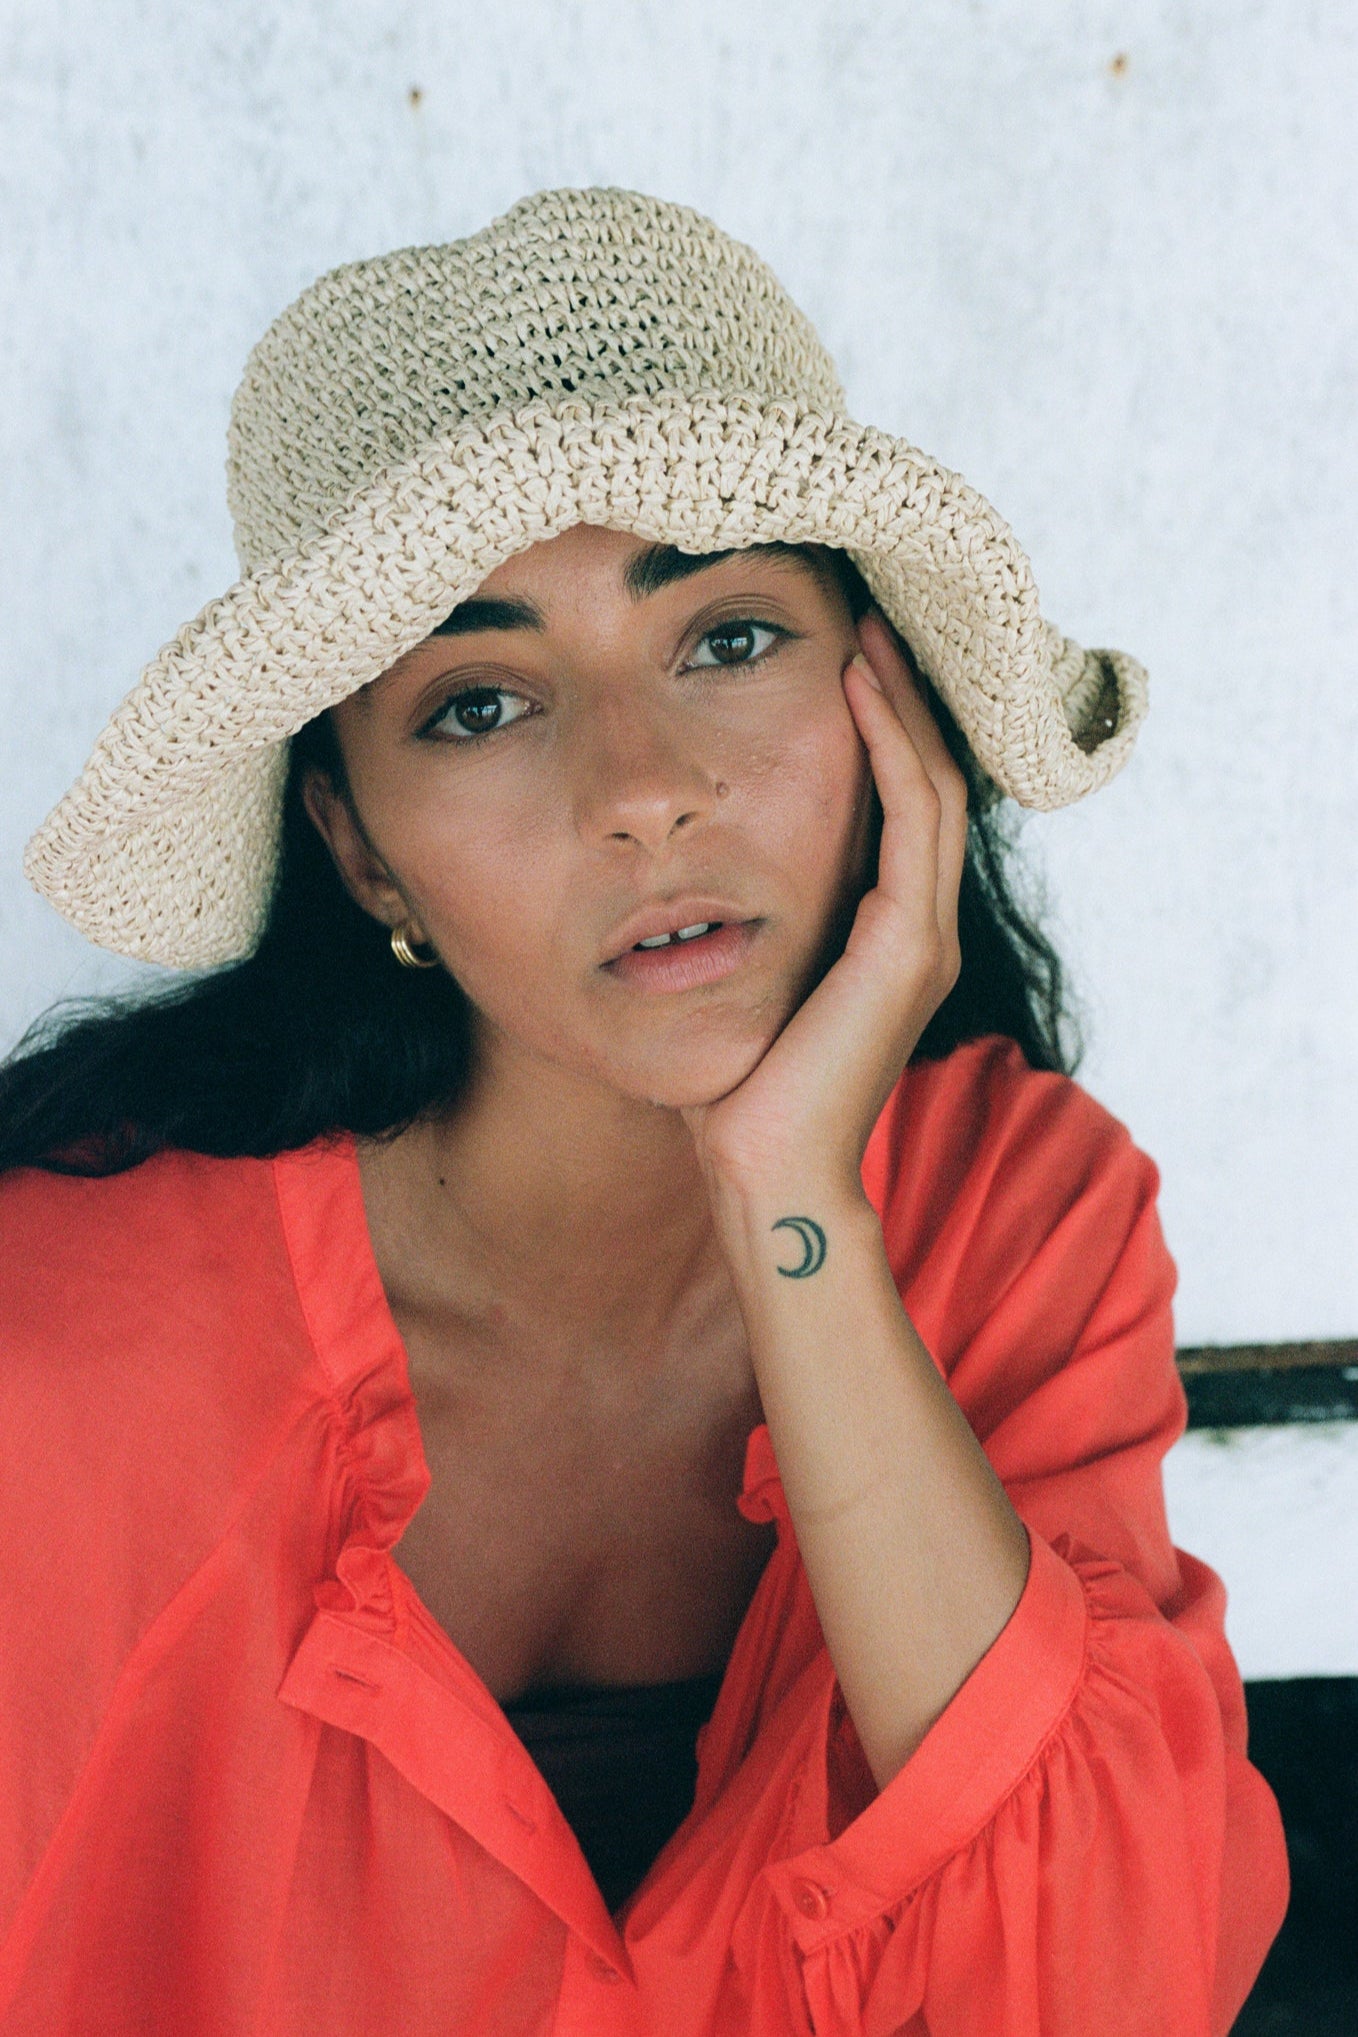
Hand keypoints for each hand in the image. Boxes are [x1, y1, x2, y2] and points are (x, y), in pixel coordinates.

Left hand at [680, 610, 967, 1195]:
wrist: (765, 1173)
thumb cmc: (740, 1092)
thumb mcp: (745, 985)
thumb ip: (748, 929)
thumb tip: (686, 881)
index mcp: (889, 936)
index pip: (904, 807)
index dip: (886, 729)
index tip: (845, 657)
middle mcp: (919, 928)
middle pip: (933, 780)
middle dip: (904, 696)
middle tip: (870, 616)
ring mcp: (921, 935)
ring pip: (933, 785)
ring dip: (902, 702)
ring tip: (868, 631)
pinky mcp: (906, 946)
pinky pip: (911, 818)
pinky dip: (889, 746)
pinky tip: (857, 690)